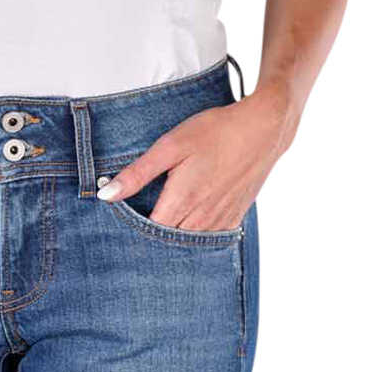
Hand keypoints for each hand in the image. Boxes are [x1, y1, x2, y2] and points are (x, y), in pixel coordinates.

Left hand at [96, 80, 300, 230]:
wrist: (264, 128)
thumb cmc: (215, 132)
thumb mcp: (171, 146)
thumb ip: (138, 173)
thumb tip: (106, 195)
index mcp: (181, 204)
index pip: (147, 234)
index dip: (134, 231)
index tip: (124, 222)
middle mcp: (200, 220)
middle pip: (167, 242)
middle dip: (153, 236)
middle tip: (143, 221)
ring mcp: (219, 223)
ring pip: (188, 243)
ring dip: (175, 236)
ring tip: (167, 219)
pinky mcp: (233, 219)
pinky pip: (209, 238)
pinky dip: (197, 234)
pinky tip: (190, 220)